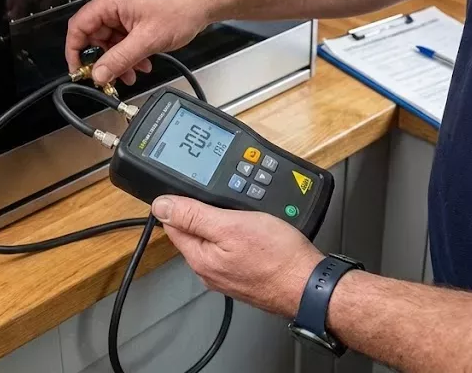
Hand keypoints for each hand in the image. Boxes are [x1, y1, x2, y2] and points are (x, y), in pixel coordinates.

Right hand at [64, 0, 214, 84]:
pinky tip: (143, 61)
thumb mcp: (147, 41)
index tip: (79, 70)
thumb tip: (99, 74)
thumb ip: (119, 60)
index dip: (75, 51)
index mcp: (111, 0)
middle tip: (112, 77)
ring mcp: (126, 6)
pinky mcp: (136, 12)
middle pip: (96, 35)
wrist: (204, 1)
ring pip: (111, 38)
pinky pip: (124, 35)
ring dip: (121, 58)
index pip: (79, 26)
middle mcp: (115, 0)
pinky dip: (131, 50)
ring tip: (135, 72)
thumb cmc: (181, 9)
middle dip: (105, 59)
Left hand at [151, 196, 321, 318]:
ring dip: (223, 222)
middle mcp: (209, 270)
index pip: (173, 224)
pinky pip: (232, 248)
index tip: (193, 189)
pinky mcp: (244, 273)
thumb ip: (194, 215)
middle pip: (193, 231)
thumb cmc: (277, 257)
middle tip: (226, 199)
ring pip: (214, 239)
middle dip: (204, 212)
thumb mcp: (232, 225)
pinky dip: (239, 235)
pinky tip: (253, 229)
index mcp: (199, 258)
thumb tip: (162, 205)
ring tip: (242, 212)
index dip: (180, 201)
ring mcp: (227, 274)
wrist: (308, 284)